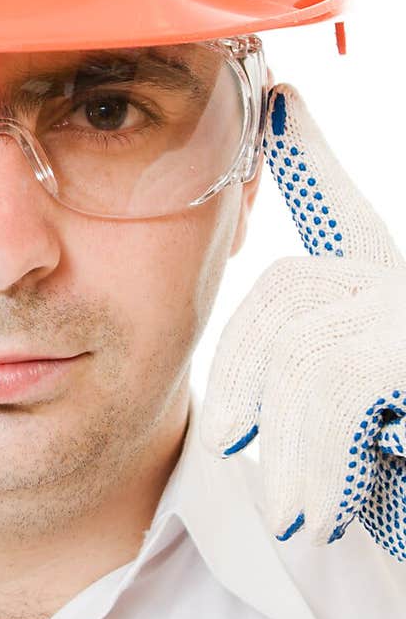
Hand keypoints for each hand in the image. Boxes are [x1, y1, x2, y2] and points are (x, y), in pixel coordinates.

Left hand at [197, 83, 405, 559]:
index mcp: (387, 292)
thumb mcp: (355, 432)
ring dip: (287, 446)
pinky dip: (317, 462)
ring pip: (306, 353)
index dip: (314, 156)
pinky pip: (339, 389)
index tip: (282, 102)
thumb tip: (245, 403)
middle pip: (287, 295)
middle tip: (229, 445)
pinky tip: (322, 515)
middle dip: (242, 375)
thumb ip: (310, 384)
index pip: (344, 211)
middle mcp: (401, 289)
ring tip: (291, 514)